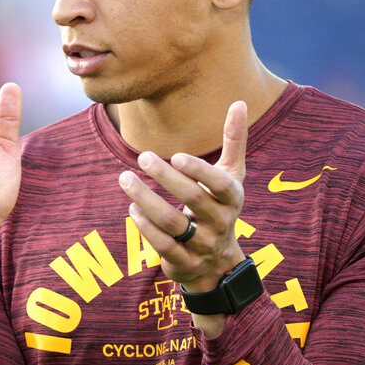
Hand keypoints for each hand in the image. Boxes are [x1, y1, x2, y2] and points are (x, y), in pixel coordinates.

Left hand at [119, 101, 248, 333]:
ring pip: (173, 223)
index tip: (175, 155)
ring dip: (146, 200)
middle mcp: (221, 223)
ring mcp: (202, 245)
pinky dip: (145, 226)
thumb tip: (239, 102)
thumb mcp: (231, 175)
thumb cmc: (219, 205)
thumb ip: (234, 140)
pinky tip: (132, 207)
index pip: (220, 185)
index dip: (200, 171)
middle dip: (165, 178)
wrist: (218, 261)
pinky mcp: (183, 262)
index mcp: (233, 199)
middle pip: (193, 200)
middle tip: (142, 156)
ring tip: (125, 179)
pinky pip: (162, 245)